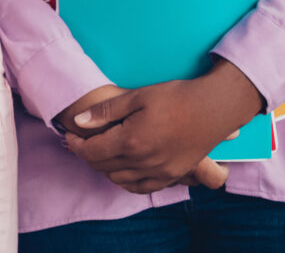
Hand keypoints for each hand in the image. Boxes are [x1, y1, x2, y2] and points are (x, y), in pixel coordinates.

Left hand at [64, 62, 262, 193]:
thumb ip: (105, 112)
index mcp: (131, 141)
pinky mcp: (173, 175)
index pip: (92, 151)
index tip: (69, 133)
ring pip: (120, 179)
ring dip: (104, 168)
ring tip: (100, 151)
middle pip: (103, 166)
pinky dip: (126, 181)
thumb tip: (78, 122)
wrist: (214, 108)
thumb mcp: (137, 97)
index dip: (75, 144)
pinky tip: (123, 170)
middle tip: (81, 141)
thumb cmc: (176, 97)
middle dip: (87, 155)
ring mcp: (160, 172)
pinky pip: (142, 187)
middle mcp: (144, 162)